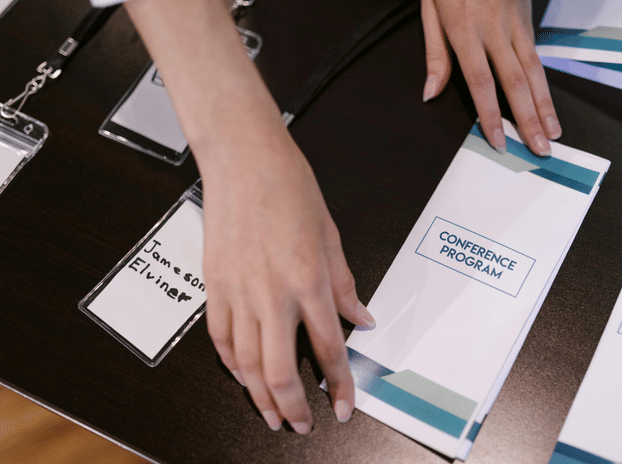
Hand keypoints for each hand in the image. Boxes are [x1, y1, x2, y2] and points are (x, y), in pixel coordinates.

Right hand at [125, 0, 374, 433]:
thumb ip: (345, 284)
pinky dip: (232, 364)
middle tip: (302, 425)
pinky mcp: (214, 285)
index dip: (338, 386)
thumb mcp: (331, 235)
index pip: (329, 348)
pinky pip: (220, 338)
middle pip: (279, 371)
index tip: (343, 406)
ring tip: (272, 415)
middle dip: (293, 407)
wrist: (243, 158)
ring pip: (245, 363)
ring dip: (259, 397)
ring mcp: (238, 291)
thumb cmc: (290, 187)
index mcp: (309, 280)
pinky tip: (242, 376)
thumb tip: (362, 318)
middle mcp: (272, 293)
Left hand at [421, 0, 561, 155]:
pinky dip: (544, 85)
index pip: (481, 82)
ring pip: (534, 71)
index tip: (499, 142)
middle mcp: (494, 28)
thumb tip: (431, 93)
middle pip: (515, 82)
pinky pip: (537, 57)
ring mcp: (514, 23)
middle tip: (540, 148)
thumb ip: (434, 54)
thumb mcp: (430, 9)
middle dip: (529, 119)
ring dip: (545, 106)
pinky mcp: (526, 19)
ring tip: (553, 133)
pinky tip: (548, 106)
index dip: (491, 115)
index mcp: (464, 29)